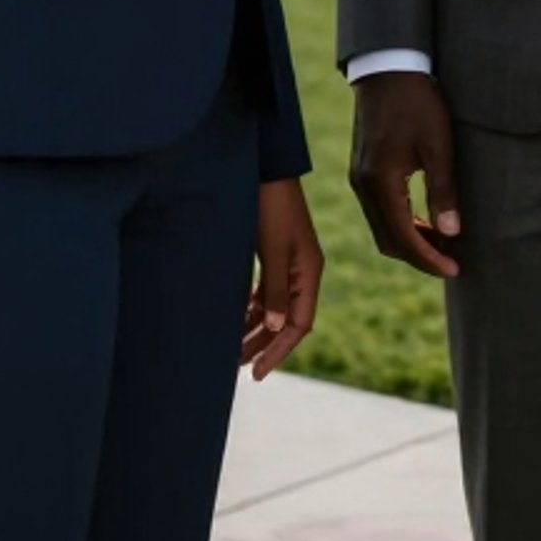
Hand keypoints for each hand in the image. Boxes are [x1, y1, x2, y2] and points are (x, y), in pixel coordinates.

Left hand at [240, 179, 323, 380]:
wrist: (266, 168)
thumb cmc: (271, 207)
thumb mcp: (274, 251)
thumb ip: (275, 290)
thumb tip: (275, 327)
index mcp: (309, 271)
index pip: (300, 324)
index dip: (279, 350)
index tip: (257, 372)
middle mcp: (302, 271)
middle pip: (286, 320)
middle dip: (262, 344)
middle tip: (236, 366)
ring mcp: (288, 263)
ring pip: (273, 308)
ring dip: (254, 328)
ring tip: (231, 349)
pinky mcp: (273, 255)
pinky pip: (264, 293)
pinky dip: (250, 309)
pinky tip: (233, 319)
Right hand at [349, 70, 460, 278]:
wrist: (387, 67)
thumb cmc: (417, 101)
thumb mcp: (438, 144)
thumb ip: (443, 190)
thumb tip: (452, 233)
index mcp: (380, 181)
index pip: (403, 238)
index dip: (429, 259)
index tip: (455, 269)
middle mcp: (363, 185)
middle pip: (388, 240)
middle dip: (419, 256)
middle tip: (451, 261)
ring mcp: (358, 177)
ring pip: (381, 227)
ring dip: (409, 240)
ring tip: (442, 243)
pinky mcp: (360, 169)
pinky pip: (378, 210)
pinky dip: (399, 223)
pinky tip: (422, 219)